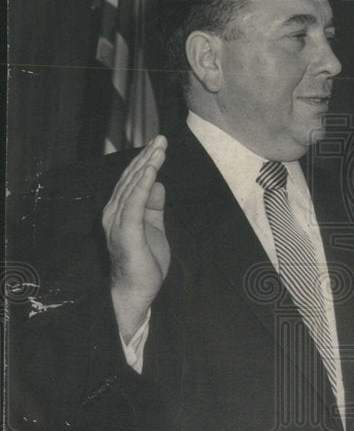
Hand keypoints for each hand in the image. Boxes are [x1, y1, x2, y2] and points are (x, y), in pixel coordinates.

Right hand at [102, 136, 169, 342]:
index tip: (159, 145)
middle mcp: (113, 213)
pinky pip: (134, 204)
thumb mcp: (153, 227)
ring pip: (133, 187)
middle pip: (131, 179)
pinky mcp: (126, 232)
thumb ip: (154, 206)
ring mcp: (117, 222)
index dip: (145, 162)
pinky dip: (143, 185)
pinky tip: (152, 171)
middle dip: (146, 157)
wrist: (136, 292)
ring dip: (146, 165)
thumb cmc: (143, 263)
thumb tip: (158, 183)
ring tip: (159, 148)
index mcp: (120, 212)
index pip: (132, 181)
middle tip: (161, 138)